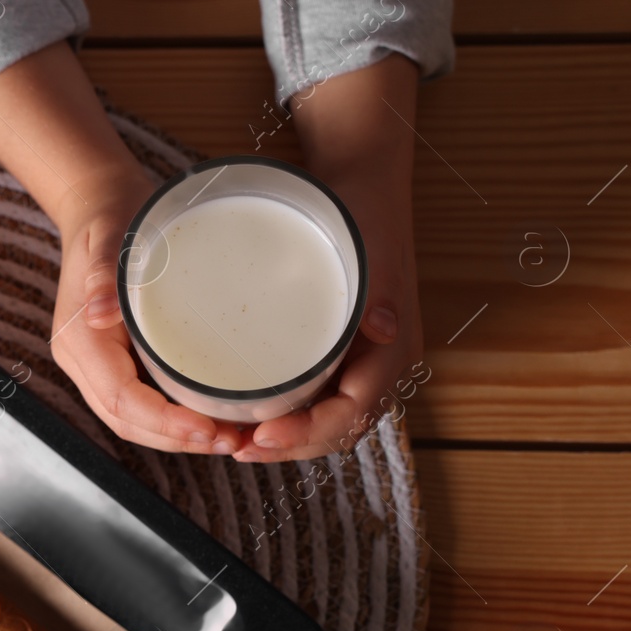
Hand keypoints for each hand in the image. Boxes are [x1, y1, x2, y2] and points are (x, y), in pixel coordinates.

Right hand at [49, 169, 243, 453]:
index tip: (207, 430)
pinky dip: (172, 419)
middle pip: (126, 421)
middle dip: (176, 440)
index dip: (163, 423)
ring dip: (176, 437)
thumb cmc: (111, 218)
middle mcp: (82, 361)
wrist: (98, 207)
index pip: (120, 400)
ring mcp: (95, 365)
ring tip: (228, 437)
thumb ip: (105, 271)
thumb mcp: (110, 236)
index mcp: (80, 339)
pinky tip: (209, 418)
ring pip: (132, 421)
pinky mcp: (114, 362)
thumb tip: (99, 311)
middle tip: (230, 441)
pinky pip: (140, 404)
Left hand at [238, 54, 424, 463]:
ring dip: (285, 439)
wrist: (362, 183)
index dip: (307, 434)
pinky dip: (287, 417)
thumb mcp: (372, 250)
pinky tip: (252, 416)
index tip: (262, 435)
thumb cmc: (364, 215)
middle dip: (288, 446)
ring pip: (324, 421)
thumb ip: (378, 292)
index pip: (351, 414)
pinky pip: (317, 400)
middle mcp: (381, 365)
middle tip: (237, 447)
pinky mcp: (339, 353)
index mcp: (393, 351)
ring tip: (238, 441)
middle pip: (335, 429)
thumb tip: (383, 328)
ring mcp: (361, 362)